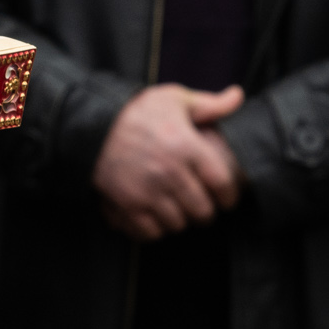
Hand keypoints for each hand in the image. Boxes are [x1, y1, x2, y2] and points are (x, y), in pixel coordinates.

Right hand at [92, 83, 244, 239]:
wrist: (89, 125)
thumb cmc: (135, 111)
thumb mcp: (173, 99)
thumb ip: (209, 104)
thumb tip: (238, 96)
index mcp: (187, 147)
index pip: (223, 185)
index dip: (229, 196)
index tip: (225, 198)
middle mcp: (170, 172)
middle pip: (203, 212)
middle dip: (204, 211)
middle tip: (198, 205)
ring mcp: (148, 191)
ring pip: (179, 224)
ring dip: (179, 219)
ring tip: (175, 209)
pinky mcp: (127, 205)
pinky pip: (152, 233)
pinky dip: (155, 229)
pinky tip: (154, 215)